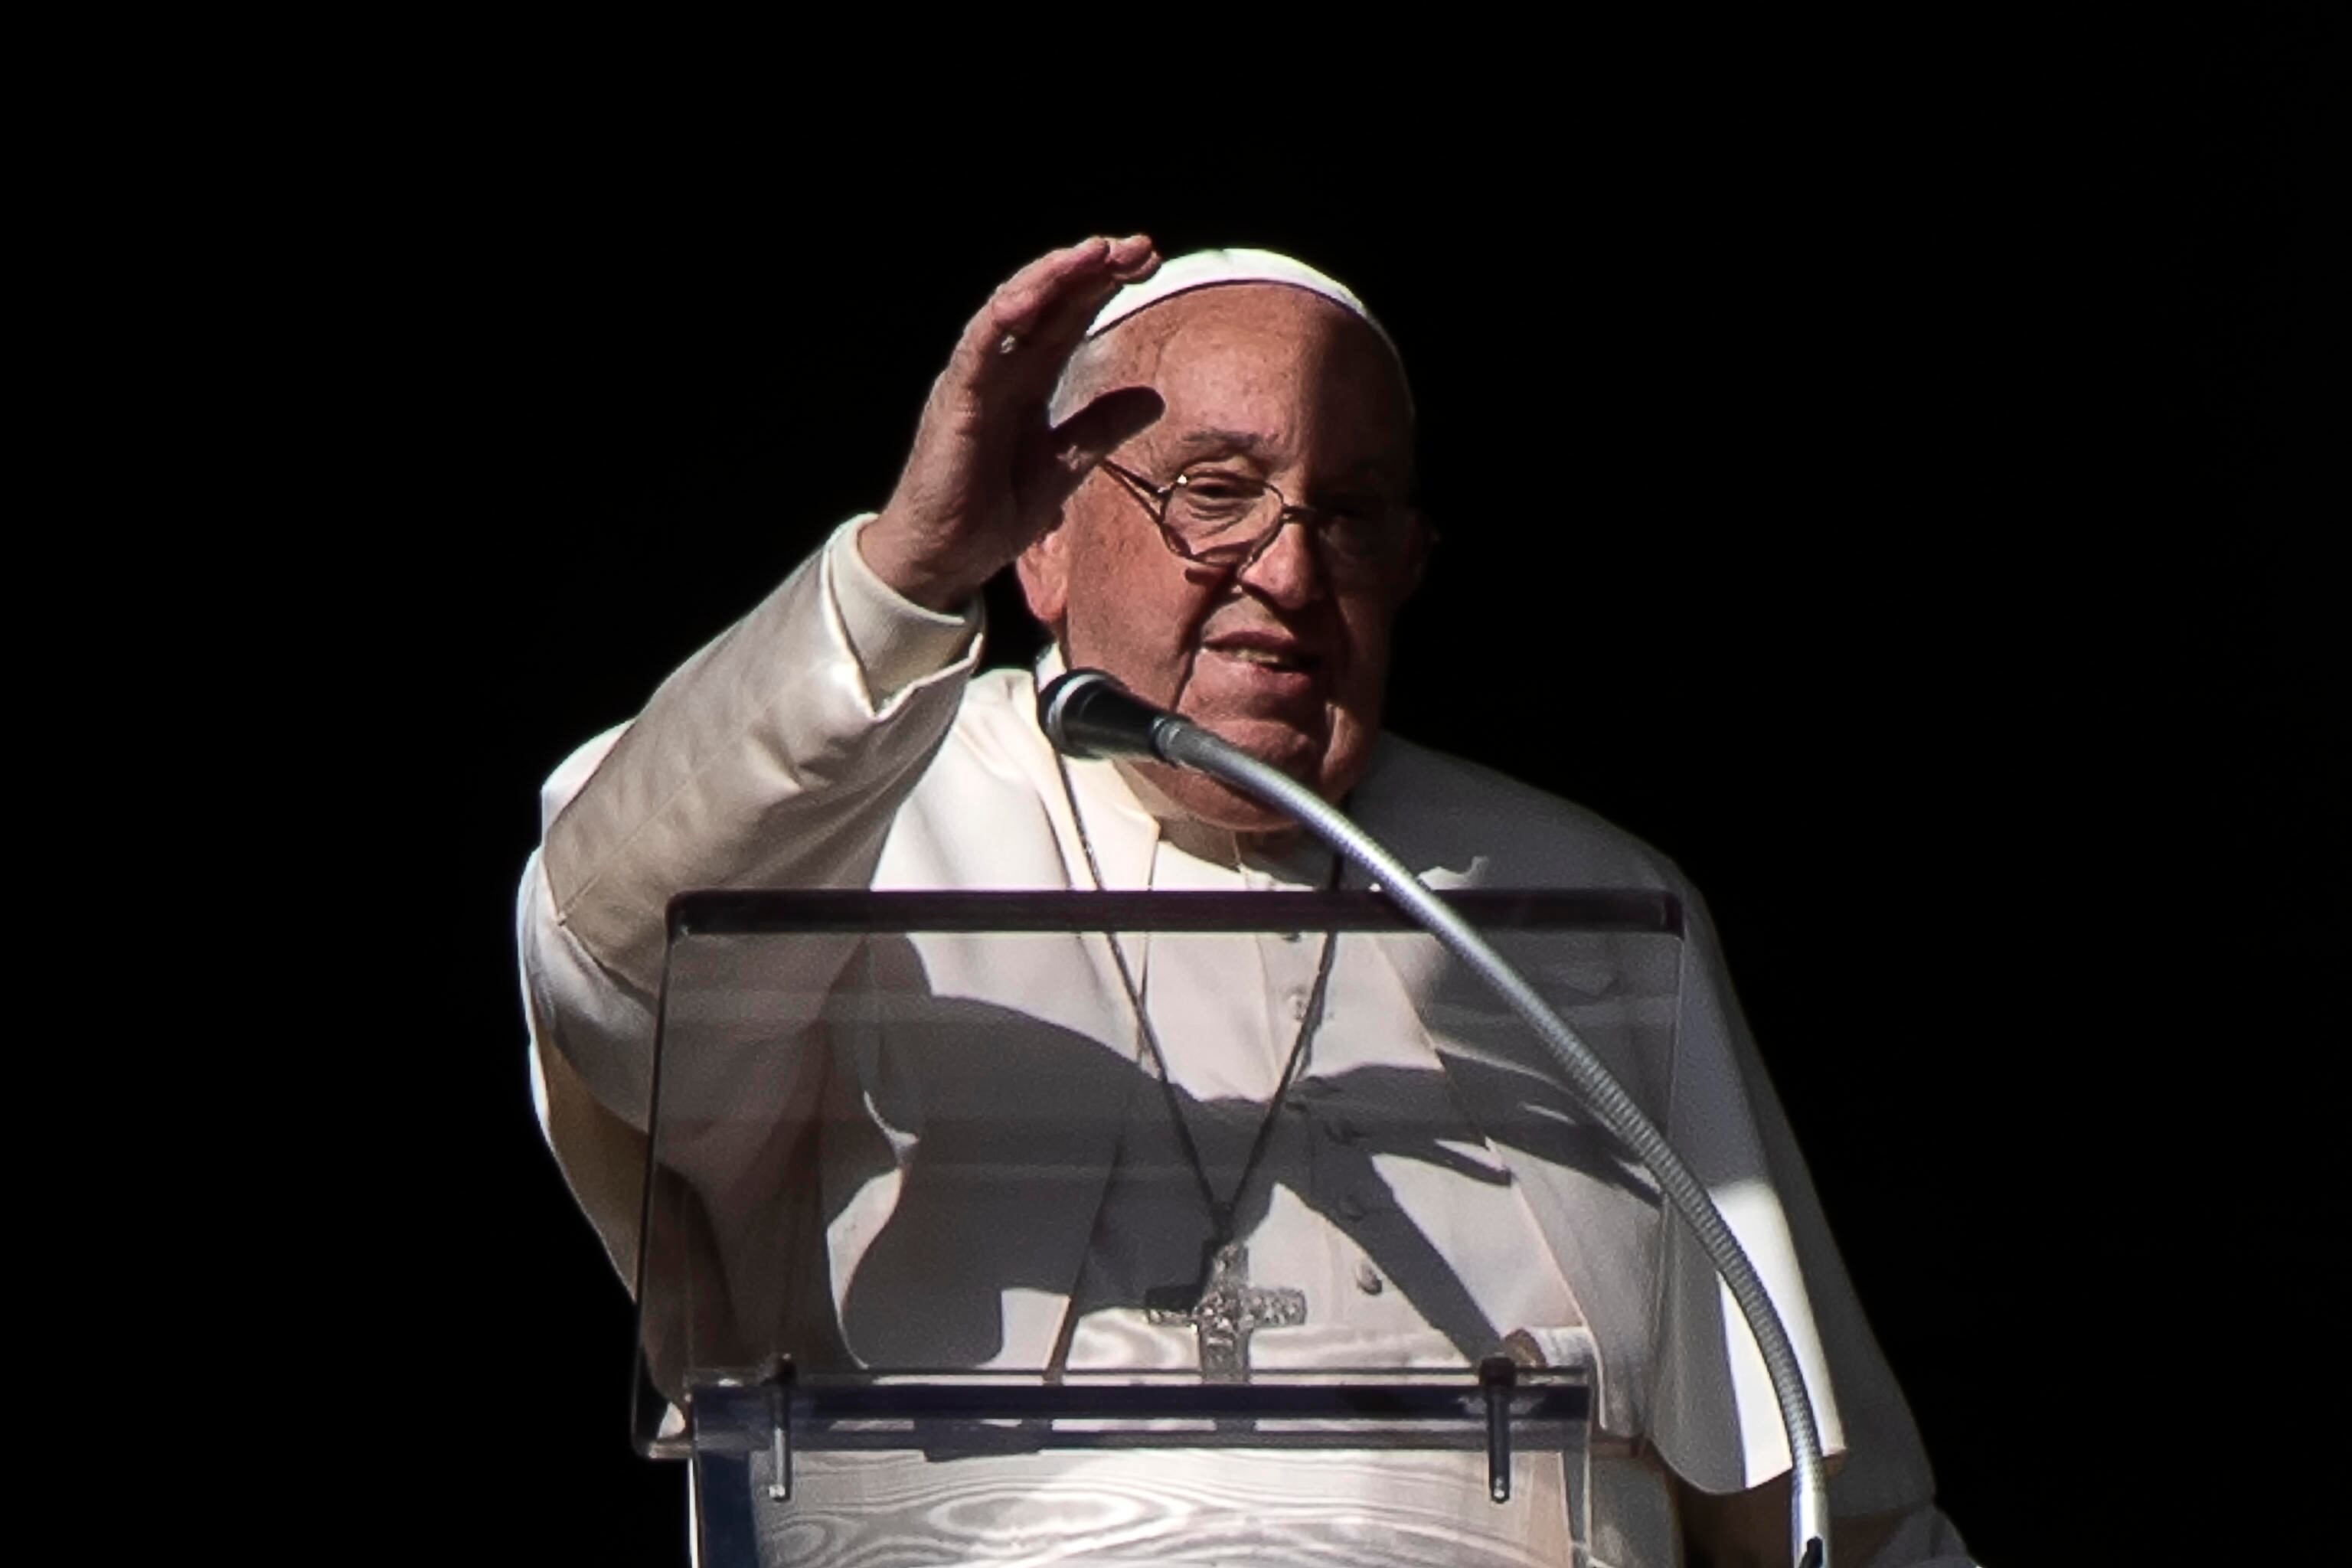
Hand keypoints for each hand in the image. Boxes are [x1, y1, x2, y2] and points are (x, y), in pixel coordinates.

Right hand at [860, 235, 1163, 610]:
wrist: (944, 559)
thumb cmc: (989, 513)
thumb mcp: (1065, 466)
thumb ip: (1101, 429)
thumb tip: (1154, 399)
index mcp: (1026, 381)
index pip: (1069, 317)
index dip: (1105, 285)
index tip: (1151, 263)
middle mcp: (1000, 369)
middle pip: (1048, 301)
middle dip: (1093, 268)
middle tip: (1141, 247)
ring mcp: (975, 379)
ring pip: (1012, 308)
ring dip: (1055, 275)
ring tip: (1099, 251)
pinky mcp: (956, 399)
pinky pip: (980, 345)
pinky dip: (1008, 313)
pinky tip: (1040, 291)